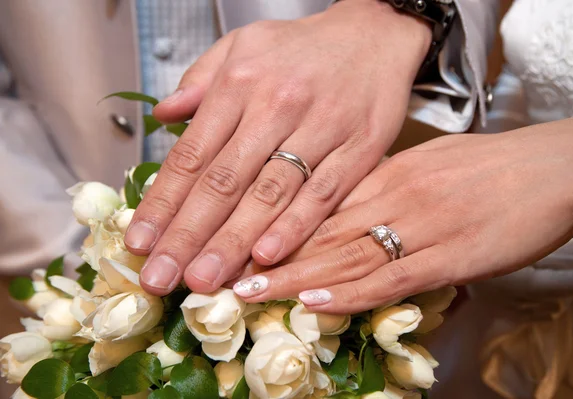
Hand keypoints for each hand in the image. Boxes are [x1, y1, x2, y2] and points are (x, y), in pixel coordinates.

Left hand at [125, 0, 431, 295]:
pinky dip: (294, 227)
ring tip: (203, 280)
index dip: (162, 202)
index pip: (191, 154)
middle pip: (223, 182)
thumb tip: (163, 116)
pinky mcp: (358, 149)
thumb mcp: (244, 44)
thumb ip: (201, 78)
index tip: (139, 242)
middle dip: (187, 236)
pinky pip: (323, 194)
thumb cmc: (303, 46)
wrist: (376, 33)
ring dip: (232, 242)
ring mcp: (319, 129)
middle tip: (160, 278)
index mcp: (240, 84)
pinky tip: (266, 257)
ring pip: (268, 194)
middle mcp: (275, 107)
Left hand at [231, 116, 572, 313]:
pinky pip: (389, 277)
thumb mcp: (423, 167)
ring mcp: (419, 227)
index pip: (317, 203)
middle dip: (270, 255)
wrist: (545, 169)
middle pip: (320, 230)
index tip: (238, 241)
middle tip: (224, 272)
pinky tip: (314, 302)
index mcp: (384, 174)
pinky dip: (349, 291)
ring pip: (346, 255)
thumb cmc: (485, 168)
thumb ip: (381, 189)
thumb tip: (345, 212)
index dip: (275, 225)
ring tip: (250, 292)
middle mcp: (392, 197)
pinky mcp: (448, 256)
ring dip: (294, 277)